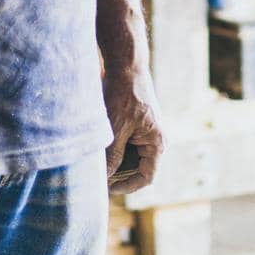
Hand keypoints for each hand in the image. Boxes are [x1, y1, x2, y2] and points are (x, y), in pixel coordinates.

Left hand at [104, 67, 163, 193]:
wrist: (126, 65)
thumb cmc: (123, 95)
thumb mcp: (116, 129)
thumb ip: (112, 157)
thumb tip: (104, 180)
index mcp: (158, 142)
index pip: (146, 178)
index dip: (126, 187)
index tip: (107, 190)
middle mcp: (156, 139)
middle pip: (138, 169)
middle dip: (118, 174)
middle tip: (97, 176)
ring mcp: (147, 131)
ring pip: (131, 157)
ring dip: (115, 160)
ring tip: (96, 160)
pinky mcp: (138, 123)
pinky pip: (128, 144)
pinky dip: (115, 148)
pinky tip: (99, 146)